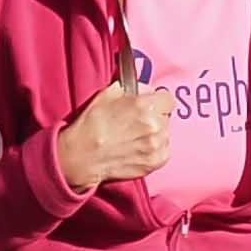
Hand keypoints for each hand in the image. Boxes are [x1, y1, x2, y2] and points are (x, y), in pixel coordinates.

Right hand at [52, 68, 169, 197]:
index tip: (151, 105)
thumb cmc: (91, 125)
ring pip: (165, 134)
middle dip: (155, 117)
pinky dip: (154, 150)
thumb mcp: (108, 94)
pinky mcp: (154, 162)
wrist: (83, 155)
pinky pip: (164, 151)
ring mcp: (155, 146)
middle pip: (166, 117)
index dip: (158, 101)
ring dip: (155, 134)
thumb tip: (144, 90)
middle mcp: (154, 126)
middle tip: (137, 122)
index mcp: (144, 106)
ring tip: (135, 137)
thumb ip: (131, 88)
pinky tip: (138, 148)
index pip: (168, 99)